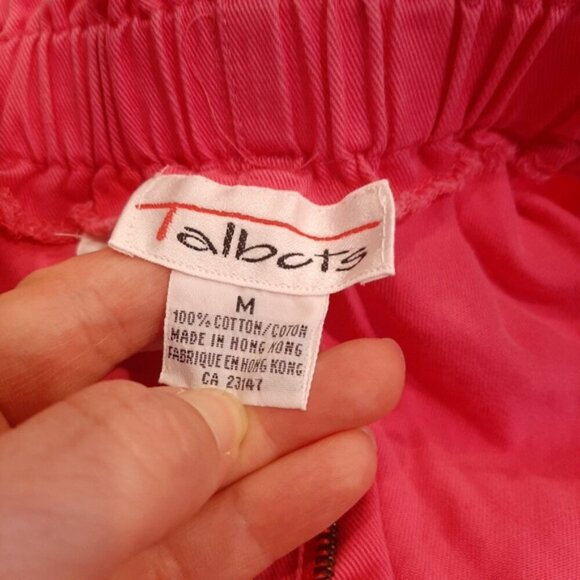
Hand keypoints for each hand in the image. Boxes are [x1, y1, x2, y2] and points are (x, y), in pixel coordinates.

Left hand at [0, 249, 403, 578]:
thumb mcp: (5, 524)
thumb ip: (96, 461)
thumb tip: (215, 417)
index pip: (86, 308)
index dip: (180, 282)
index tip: (262, 270)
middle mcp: (34, 457)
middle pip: (163, 384)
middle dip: (261, 358)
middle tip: (347, 332)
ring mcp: (81, 532)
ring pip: (201, 466)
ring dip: (291, 432)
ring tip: (372, 394)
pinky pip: (207, 546)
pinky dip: (274, 512)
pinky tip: (341, 471)